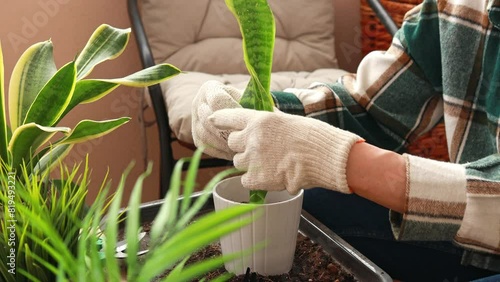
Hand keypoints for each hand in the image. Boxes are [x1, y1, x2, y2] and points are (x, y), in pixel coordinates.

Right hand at [191, 80, 242, 159]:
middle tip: (245, 139)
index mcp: (210, 89)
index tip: (247, 120)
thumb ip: (249, 102)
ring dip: (224, 144)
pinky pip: (205, 147)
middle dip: (229, 131)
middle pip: (209, 120)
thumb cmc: (247, 103)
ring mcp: (195, 121)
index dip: (232, 112)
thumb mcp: (249, 97)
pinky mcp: (196, 137)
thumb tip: (253, 113)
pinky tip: (234, 153)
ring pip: (205, 135)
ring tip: (241, 148)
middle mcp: (198, 103)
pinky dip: (220, 152)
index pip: (217, 100)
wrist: (237, 112)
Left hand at [209, 108, 362, 193]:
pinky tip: (268, 176)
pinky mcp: (257, 178)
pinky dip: (254, 180)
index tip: (212, 120)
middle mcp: (251, 138)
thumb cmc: (313, 137)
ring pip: (238, 162)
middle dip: (242, 146)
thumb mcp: (288, 120)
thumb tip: (260, 121)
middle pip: (232, 143)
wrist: (324, 158)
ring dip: (249, 163)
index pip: (228, 117)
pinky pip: (244, 180)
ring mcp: (253, 159)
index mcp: (259, 120)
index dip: (219, 119)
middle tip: (258, 150)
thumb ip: (269, 122)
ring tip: (269, 164)